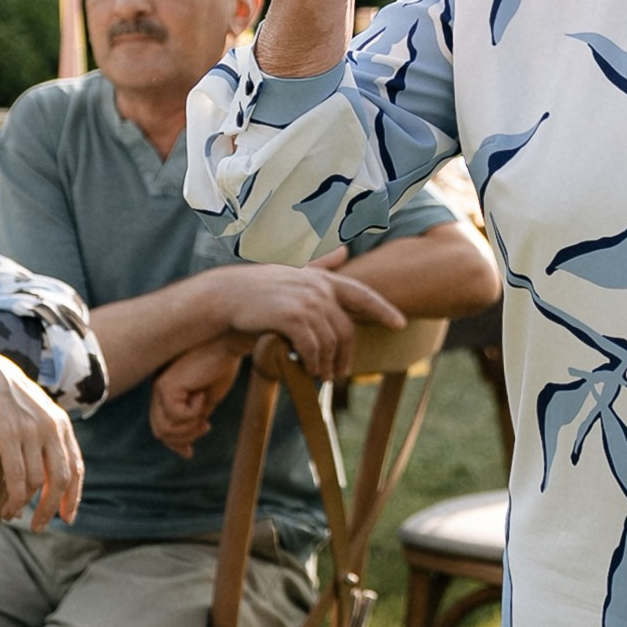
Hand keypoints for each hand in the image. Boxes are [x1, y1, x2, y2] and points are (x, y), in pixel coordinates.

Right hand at [0, 352, 85, 529]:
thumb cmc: (8, 399)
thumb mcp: (37, 415)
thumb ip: (48, 440)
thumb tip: (48, 479)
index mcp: (62, 426)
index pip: (76, 468)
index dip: (74, 497)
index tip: (68, 518)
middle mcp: (52, 429)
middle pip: (61, 480)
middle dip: (52, 509)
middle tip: (40, 527)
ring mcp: (31, 433)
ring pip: (37, 483)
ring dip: (26, 506)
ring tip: (13, 515)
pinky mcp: (9, 437)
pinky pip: (17, 478)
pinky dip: (15, 499)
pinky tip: (8, 509)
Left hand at [150, 337, 242, 457]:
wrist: (227, 340)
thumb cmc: (221, 365)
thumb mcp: (206, 400)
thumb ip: (193, 420)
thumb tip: (185, 450)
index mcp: (167, 392)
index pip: (161, 426)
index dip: (175, 442)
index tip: (190, 451)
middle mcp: (159, 390)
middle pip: (161, 432)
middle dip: (185, 437)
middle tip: (207, 425)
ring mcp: (160, 388)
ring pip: (165, 430)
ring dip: (190, 428)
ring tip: (206, 412)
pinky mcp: (166, 386)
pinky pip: (176, 416)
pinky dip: (194, 412)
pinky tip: (203, 394)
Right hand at [220, 246, 405, 380]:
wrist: (226, 298)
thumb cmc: (259, 289)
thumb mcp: (294, 273)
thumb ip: (321, 265)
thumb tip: (344, 250)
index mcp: (322, 279)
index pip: (362, 294)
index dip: (383, 309)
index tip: (401, 325)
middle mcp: (319, 289)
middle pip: (346, 329)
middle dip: (345, 356)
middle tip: (338, 374)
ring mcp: (306, 302)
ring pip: (330, 342)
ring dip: (325, 364)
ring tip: (319, 376)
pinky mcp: (292, 317)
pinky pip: (313, 347)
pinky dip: (312, 362)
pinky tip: (306, 370)